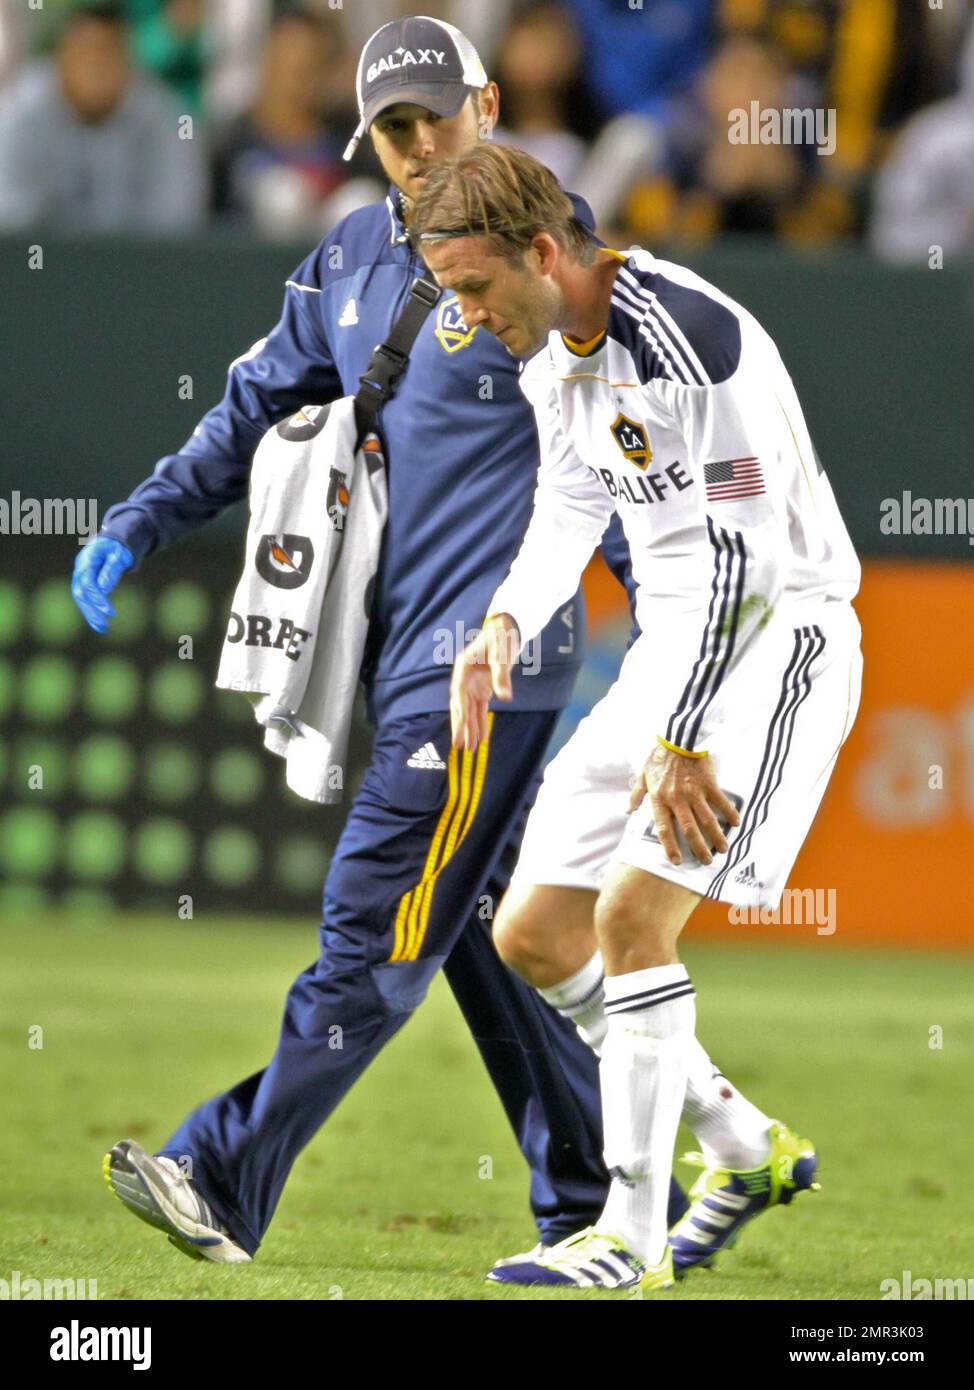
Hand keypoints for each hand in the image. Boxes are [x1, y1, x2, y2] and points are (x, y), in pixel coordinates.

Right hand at [71, 537, 133, 632]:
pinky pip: (85, 597)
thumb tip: (104, 589)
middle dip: (91, 611)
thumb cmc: (121, 546)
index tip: (110, 612)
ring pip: (80, 597)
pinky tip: (100, 623)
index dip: (98, 598)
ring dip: (90, 614)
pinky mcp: (84, 580)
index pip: (89, 582)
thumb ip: (112, 571)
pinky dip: (91, 610)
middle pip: (80, 592)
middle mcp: (80, 567)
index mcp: (88, 559)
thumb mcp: (121, 556)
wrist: (115, 539)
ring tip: (103, 629)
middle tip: (104, 627)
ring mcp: (80, 574)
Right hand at [450, 613, 518, 749]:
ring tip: (470, 749)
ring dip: (470, 728)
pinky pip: (480, 708)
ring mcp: (473, 684)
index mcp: (463, 669)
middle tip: (459, 746)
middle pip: (460, 706)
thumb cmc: (501, 636)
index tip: (459, 732)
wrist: (506, 628)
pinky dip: (480, 722)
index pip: (459, 697)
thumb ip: (502, 676)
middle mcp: (464, 678)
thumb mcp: (502, 654)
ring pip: (469, 711)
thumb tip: (505, 697)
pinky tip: (481, 737)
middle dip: (460, 727)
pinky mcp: (483, 687)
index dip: (459, 715)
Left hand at [630, 743, 740, 867]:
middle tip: (706, 861)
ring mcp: (694, 792)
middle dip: (699, 848)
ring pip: (707, 820)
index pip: (664, 828)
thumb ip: (636, 794)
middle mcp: (677, 799)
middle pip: (689, 830)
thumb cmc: (659, 756)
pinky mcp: (709, 783)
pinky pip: (721, 802)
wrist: (678, 736)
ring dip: (716, 837)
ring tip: (723, 850)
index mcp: (660, 799)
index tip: (676, 861)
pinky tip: (735, 824)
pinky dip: (729, 813)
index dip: (670, 846)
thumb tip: (629, 811)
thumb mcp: (642, 774)